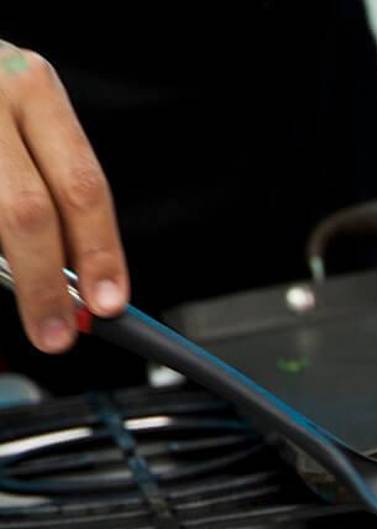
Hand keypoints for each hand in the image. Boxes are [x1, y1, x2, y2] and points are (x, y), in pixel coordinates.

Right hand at [0, 43, 127, 351]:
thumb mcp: (18, 120)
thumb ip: (48, 184)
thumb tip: (76, 271)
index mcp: (33, 88)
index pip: (82, 186)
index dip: (99, 252)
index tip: (108, 304)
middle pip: (27, 211)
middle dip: (44, 283)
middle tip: (56, 333)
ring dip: (8, 271)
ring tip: (21, 299)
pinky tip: (0, 269)